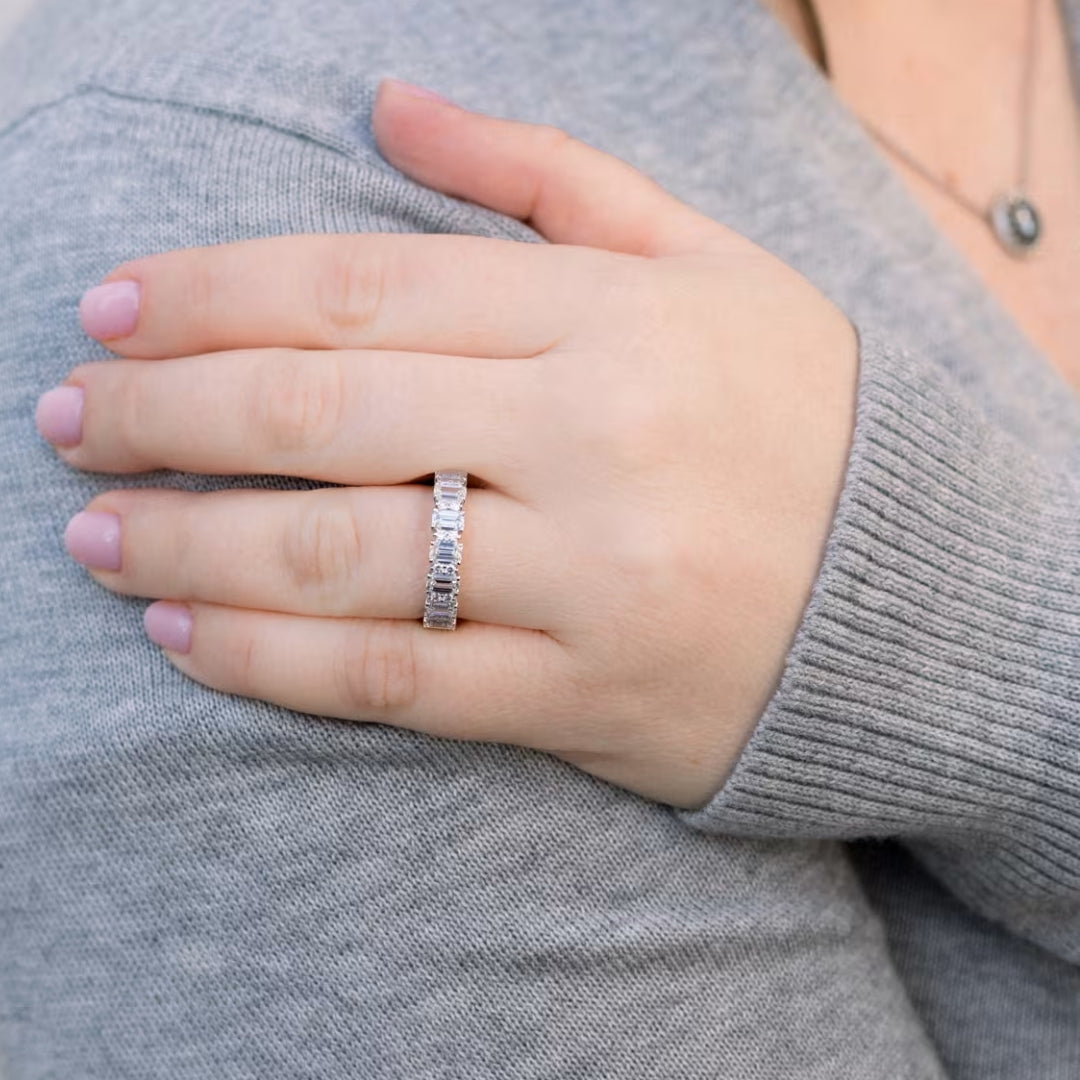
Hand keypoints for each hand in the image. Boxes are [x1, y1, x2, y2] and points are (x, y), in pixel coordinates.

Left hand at [36, 78, 858, 809]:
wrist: (919, 600)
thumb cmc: (801, 416)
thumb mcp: (704, 264)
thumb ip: (546, 176)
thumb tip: (387, 107)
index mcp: (611, 319)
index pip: (359, 288)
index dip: (208, 296)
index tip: (108, 313)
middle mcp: (592, 443)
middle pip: (321, 410)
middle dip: (162, 412)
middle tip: (67, 419)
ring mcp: (588, 582)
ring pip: (338, 556)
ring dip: (187, 542)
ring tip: (93, 530)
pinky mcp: (585, 699)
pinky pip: (398, 680)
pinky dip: (272, 661)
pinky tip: (185, 632)